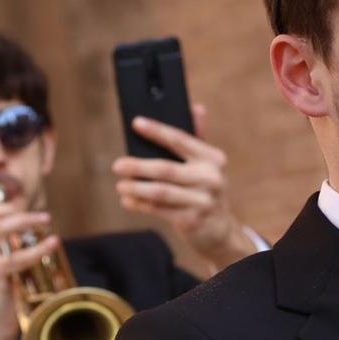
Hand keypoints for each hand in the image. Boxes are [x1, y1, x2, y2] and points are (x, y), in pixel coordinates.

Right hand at [0, 199, 57, 339]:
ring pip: (0, 228)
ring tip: (46, 222)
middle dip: (18, 212)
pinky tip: (52, 244)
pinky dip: (37, 248)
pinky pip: (16, 255)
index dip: (3, 207)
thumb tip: (25, 226)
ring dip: (26, 221)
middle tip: (43, 216)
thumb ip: (2, 249)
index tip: (25, 208)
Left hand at [112, 103, 253, 270]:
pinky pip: (159, 210)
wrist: (221, 232)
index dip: (157, 131)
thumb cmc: (206, 192)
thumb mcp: (207, 166)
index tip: (136, 123)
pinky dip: (140, 204)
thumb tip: (196, 107)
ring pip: (161, 192)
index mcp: (213, 158)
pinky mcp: (192, 220)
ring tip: (120, 185)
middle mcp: (211, 178)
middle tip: (117, 165)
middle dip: (138, 166)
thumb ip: (198, 138)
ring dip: (136, 188)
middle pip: (166, 169)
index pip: (181, 139)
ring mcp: (203, 201)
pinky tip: (128, 200)